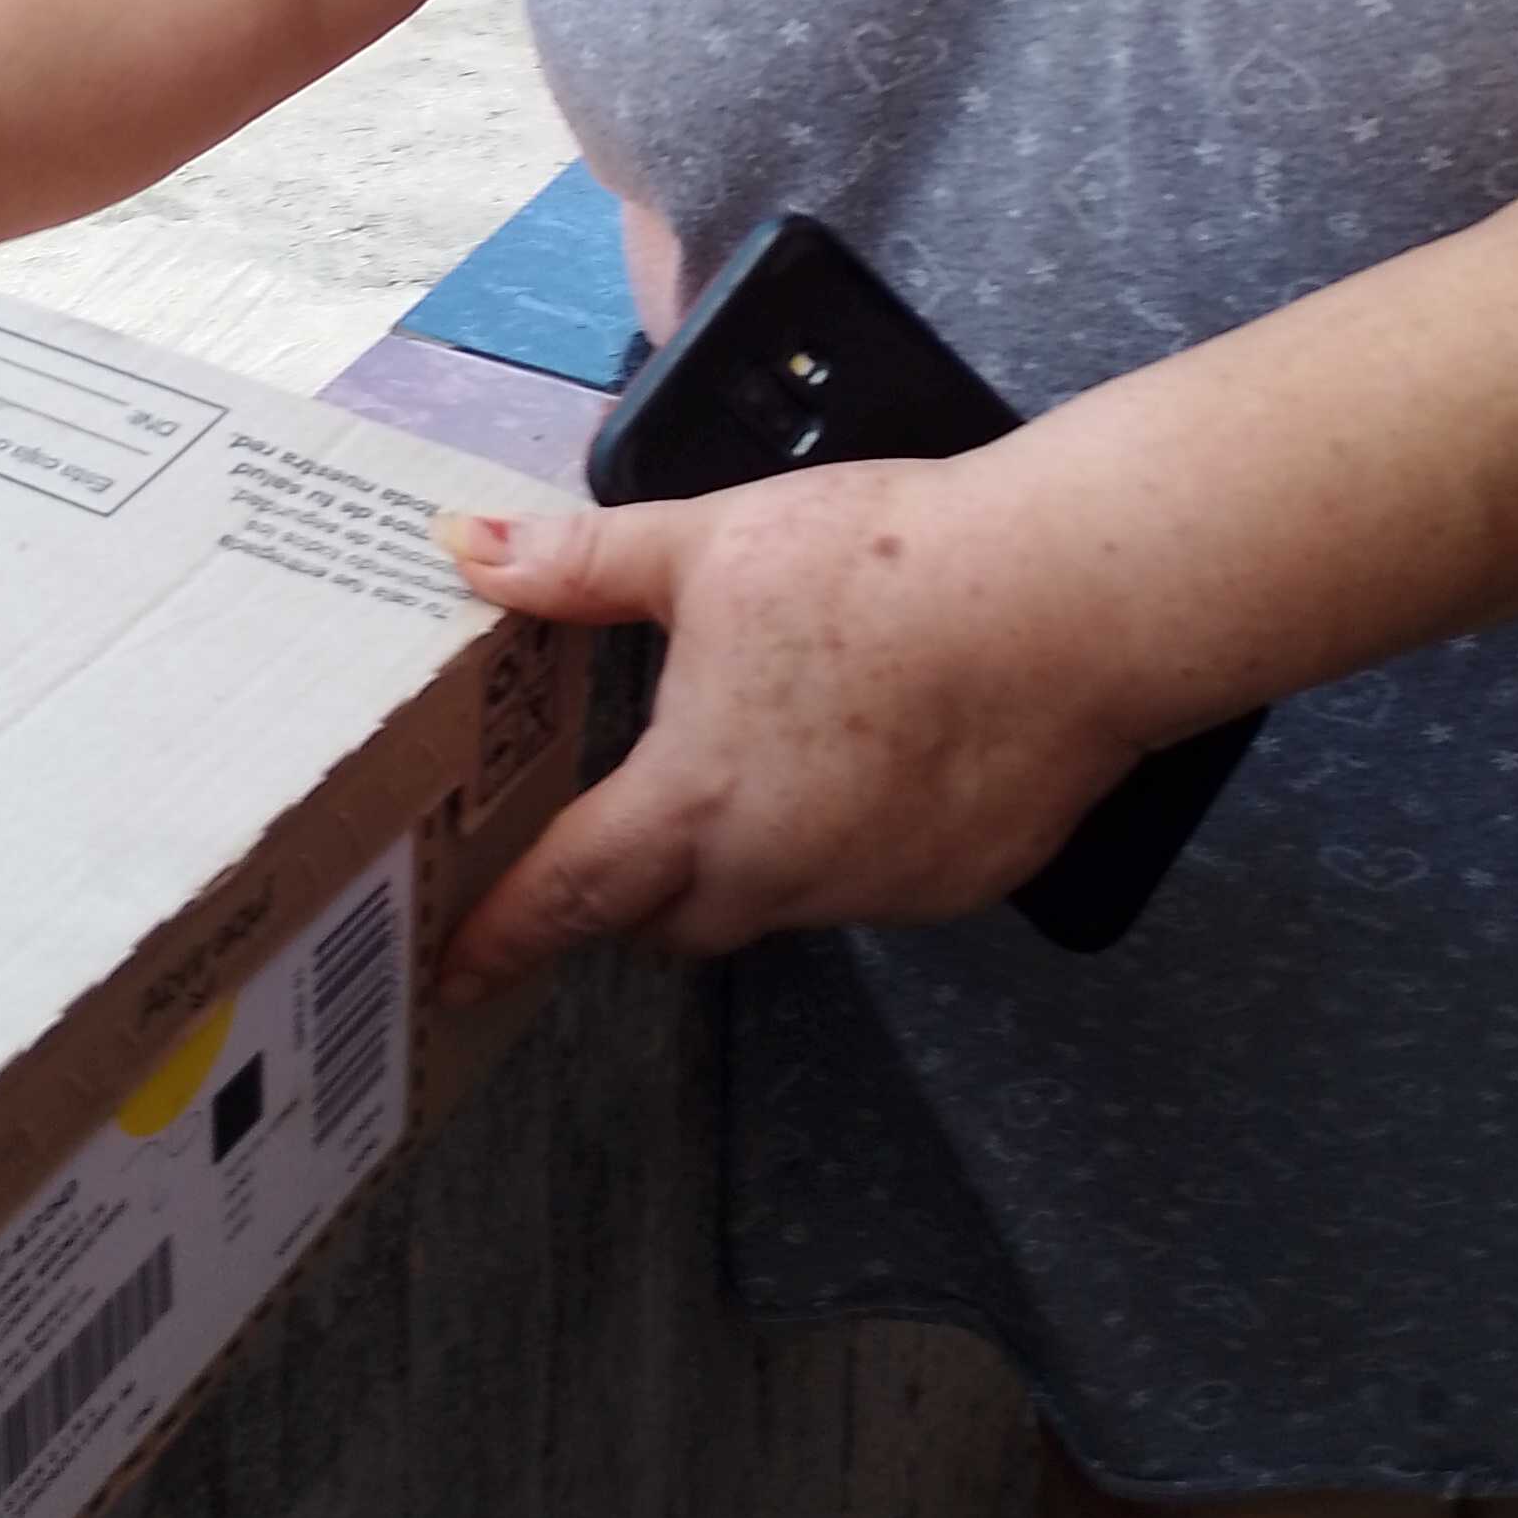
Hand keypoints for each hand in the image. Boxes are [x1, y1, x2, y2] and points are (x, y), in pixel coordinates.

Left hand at [432, 454, 1143, 995]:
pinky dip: (853, 839)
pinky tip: (883, 757)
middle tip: (622, 835)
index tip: (452, 973)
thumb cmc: (882, 566)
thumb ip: (580, 565)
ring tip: (777, 757)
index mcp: (695, 799)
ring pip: (777, 901)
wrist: (1065, 604)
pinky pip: (872, 884)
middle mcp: (777, 872)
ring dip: (753, 856)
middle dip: (636, 891)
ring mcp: (874, 892)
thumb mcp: (709, 544)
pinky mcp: (956, 885)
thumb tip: (469, 545)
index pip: (570, 893)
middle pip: (672, 920)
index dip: (501, 934)